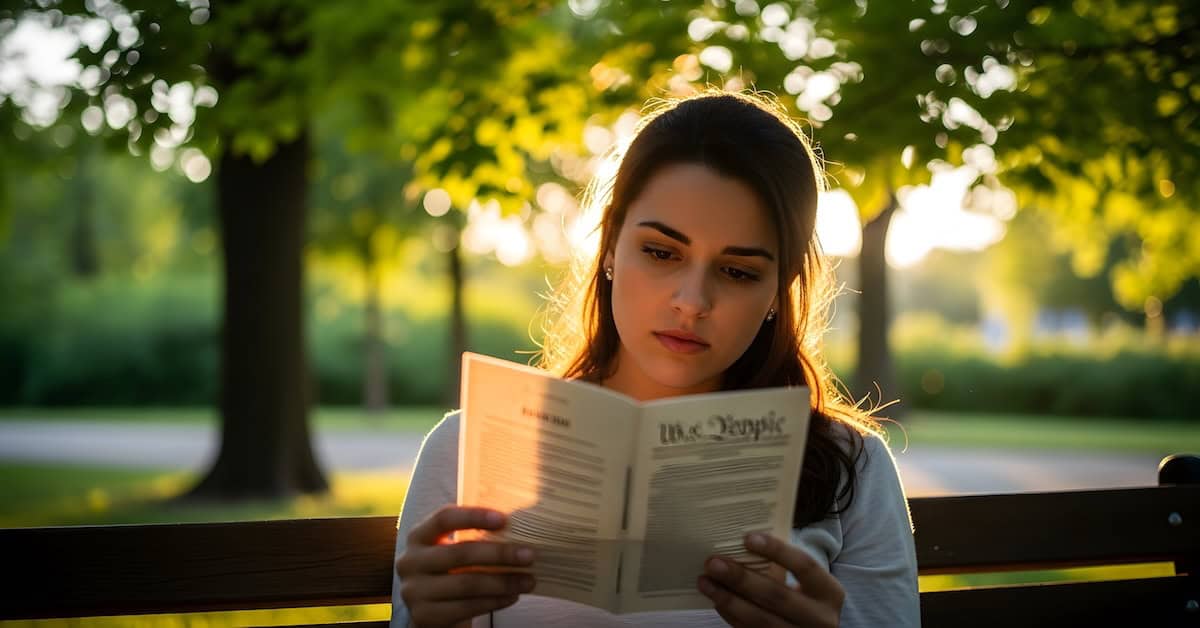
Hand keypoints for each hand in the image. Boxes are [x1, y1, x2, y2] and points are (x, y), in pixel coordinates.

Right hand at [395, 505, 536, 627]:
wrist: (431, 610)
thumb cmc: (450, 571)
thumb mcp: (452, 549)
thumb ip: (474, 536)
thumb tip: (520, 524)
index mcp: (418, 536)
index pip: (444, 518)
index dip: (474, 516)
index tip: (504, 519)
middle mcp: (410, 562)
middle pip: (460, 553)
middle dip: (500, 553)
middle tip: (529, 555)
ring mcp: (414, 591)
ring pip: (467, 584)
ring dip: (503, 581)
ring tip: (528, 580)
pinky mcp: (425, 616)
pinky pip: (467, 607)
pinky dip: (494, 601)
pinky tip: (512, 596)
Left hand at [697, 532, 843, 627]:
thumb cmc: (806, 597)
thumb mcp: (808, 583)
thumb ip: (783, 567)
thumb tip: (741, 541)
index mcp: (830, 593)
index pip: (805, 566)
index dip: (777, 551)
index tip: (747, 537)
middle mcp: (820, 619)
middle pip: (777, 596)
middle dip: (741, 578)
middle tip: (713, 563)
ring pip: (760, 620)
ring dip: (728, 599)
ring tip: (705, 582)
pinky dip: (731, 616)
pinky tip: (717, 600)